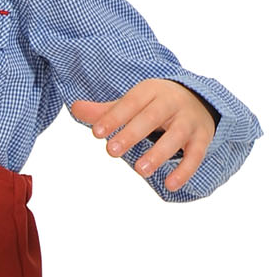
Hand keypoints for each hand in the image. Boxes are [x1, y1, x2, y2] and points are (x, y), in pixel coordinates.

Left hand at [68, 79, 217, 191]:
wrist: (200, 100)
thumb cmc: (156, 105)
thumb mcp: (133, 103)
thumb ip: (106, 111)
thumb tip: (75, 109)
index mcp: (151, 91)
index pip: (130, 103)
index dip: (114, 117)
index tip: (96, 132)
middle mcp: (171, 103)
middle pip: (152, 117)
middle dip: (132, 134)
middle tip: (111, 151)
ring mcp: (188, 120)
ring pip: (175, 136)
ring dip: (158, 153)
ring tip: (139, 171)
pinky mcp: (202, 138)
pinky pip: (195, 154)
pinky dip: (185, 170)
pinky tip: (170, 184)